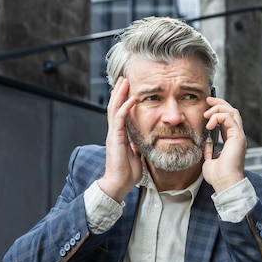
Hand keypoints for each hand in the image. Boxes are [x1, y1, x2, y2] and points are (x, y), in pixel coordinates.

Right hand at [97, 77, 142, 201]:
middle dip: (120, 91)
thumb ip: (139, 145)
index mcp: (120, 134)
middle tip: (125, 77)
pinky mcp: (115, 138)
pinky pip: (120, 119)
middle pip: (115, 106)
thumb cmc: (128, 172)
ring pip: (115, 108)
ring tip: (125, 81)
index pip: (120, 112)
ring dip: (121, 94)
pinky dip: (125, 107)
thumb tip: (146, 141)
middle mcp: (115, 131)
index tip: (129, 88)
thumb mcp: (137, 154)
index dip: (124, 99)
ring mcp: (114, 133)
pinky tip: (132, 98)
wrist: (119, 184)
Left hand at [202, 96, 245, 192]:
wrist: (224, 183)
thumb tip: (206, 144)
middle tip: (208, 100)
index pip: (228, 119)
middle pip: (232, 111)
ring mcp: (239, 136)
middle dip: (219, 103)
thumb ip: (209, 151)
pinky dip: (218, 117)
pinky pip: (229, 118)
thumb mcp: (209, 160)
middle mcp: (237, 136)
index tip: (206, 106)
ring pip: (232, 111)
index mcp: (232, 140)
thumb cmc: (218, 176)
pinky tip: (209, 124)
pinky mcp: (238, 136)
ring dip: (218, 108)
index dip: (218, 110)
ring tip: (206, 113)